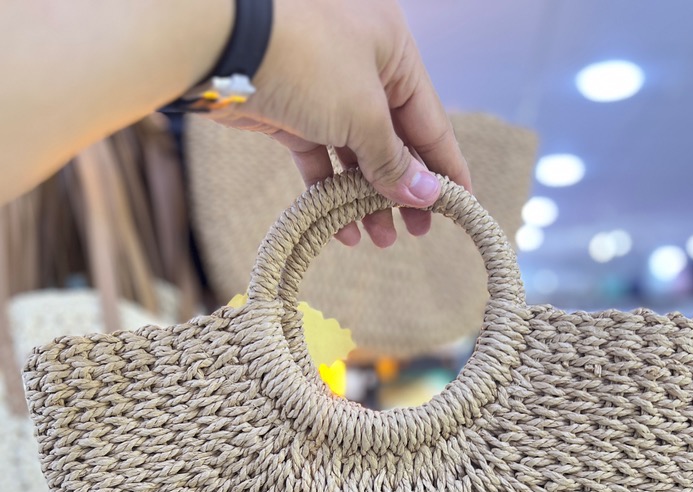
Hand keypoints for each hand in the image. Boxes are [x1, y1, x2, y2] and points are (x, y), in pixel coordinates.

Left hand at [209, 0, 470, 247]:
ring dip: (366, 198)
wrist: (222, 43)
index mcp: (393, 51)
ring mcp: (323, 89)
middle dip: (402, 190)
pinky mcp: (290, 110)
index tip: (462, 208)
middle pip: (393, 140)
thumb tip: (426, 196)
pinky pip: (320, 156)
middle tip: (414, 233)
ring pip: (355, 153)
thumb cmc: (305, 58)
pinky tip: (340, 226)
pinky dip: (330, 190)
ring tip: (377, 239)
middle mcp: (362, 65)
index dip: (447, 168)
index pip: (432, 121)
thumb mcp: (363, 113)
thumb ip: (394, 160)